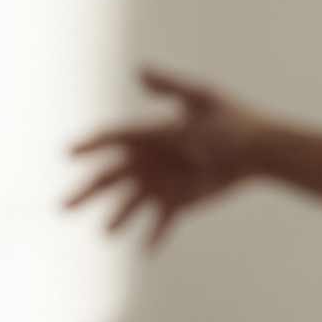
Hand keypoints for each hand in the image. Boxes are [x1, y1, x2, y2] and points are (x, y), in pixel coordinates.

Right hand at [66, 65, 268, 249]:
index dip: (88, 146)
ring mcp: (158, 184)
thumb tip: (139, 68)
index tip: (67, 153)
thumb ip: (170, 86)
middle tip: (63, 207)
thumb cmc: (230, 120)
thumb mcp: (201, 99)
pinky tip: (144, 252)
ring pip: (129, 205)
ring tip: (106, 232)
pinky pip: (160, 224)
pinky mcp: (176, 203)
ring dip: (117, 218)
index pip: (110, 139)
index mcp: (146, 134)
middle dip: (85, 192)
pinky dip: (152, 238)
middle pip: (107, 178)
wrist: (258, 150)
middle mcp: (145, 161)